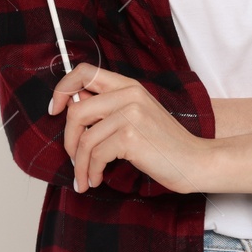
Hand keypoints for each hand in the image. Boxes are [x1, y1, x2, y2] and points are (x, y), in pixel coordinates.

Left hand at [46, 63, 207, 193]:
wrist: (195, 161)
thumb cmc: (165, 144)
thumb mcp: (137, 116)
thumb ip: (108, 108)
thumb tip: (72, 107)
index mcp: (129, 86)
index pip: (84, 72)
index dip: (63, 89)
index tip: (55, 110)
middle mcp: (129, 94)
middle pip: (76, 111)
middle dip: (68, 141)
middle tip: (74, 159)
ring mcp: (131, 114)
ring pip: (84, 139)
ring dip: (80, 165)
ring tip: (86, 177)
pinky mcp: (130, 136)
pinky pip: (95, 155)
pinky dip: (92, 172)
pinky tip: (98, 179)